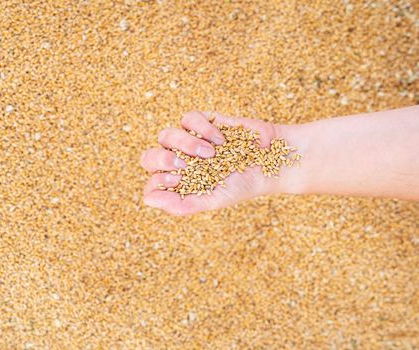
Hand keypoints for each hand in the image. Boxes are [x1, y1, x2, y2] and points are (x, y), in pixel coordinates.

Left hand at [140, 111, 280, 215]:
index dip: (158, 181)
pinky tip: (220, 139)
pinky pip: (188, 118)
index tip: (178, 181)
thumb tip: (148, 200)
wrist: (271, 161)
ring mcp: (188, 140)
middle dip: (163, 159)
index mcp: (178, 184)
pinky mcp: (202, 121)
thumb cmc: (242, 185)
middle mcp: (178, 162)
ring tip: (211, 153)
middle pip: (149, 157)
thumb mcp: (213, 200)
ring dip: (186, 144)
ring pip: (165, 135)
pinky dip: (203, 128)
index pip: (152, 184)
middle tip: (185, 165)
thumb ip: (182, 205)